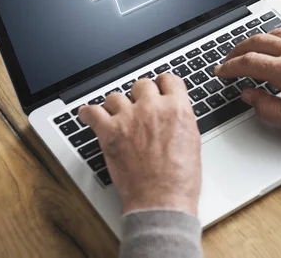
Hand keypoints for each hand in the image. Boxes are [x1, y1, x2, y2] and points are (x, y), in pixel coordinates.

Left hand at [78, 74, 200, 214]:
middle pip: (142, 84)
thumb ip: (180, 119)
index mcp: (177, 108)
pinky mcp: (110, 132)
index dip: (163, 85)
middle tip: (139, 107)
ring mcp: (130, 118)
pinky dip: (89, 113)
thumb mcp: (192, 140)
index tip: (159, 89)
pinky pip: (92, 112)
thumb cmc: (180, 178)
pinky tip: (89, 115)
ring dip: (116, 105)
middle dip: (141, 95)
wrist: (162, 200)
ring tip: (116, 115)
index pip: (168, 79)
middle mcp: (153, 108)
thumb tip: (172, 113)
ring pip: (116, 96)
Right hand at [216, 20, 280, 137]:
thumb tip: (247, 94)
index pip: (248, 62)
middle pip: (258, 41)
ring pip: (278, 31)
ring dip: (260, 38)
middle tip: (230, 58)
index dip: (230, 66)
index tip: (221, 70)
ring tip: (252, 47)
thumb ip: (265, 106)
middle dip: (238, 49)